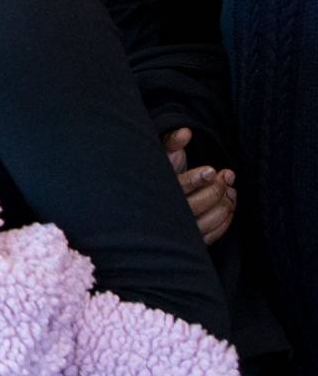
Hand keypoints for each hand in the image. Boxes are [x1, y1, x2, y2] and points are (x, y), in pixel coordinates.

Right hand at [164, 127, 235, 246]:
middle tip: (228, 175)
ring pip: (207, 221)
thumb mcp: (161, 158)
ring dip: (224, 205)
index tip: (212, 171)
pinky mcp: (188, 242)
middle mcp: (165, 216)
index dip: (196, 180)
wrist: (144, 206)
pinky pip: (211, 235)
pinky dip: (225, 221)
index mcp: (156, 193)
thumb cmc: (157, 176)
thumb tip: (186, 133)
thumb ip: (171, 144)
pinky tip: (229, 205)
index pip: (177, 188)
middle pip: (196, 206)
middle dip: (216, 190)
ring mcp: (177, 232)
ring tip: (231, 189)